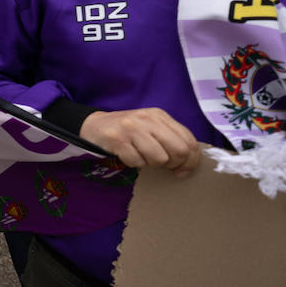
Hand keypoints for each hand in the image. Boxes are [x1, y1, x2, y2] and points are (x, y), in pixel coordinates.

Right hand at [79, 108, 200, 175]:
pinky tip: (128, 155)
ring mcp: (132, 127)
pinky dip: (134, 163)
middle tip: (163, 165)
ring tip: (142, 156)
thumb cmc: (128, 131)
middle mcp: (148, 119)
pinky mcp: (118, 139)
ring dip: (151, 164)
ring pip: (159, 158)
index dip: (191, 161)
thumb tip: (186, 167)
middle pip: (179, 151)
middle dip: (173, 164)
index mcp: (160, 116)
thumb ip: (171, 140)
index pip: (189, 141)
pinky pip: (137, 162)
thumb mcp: (152, 128)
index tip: (183, 170)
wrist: (94, 126)